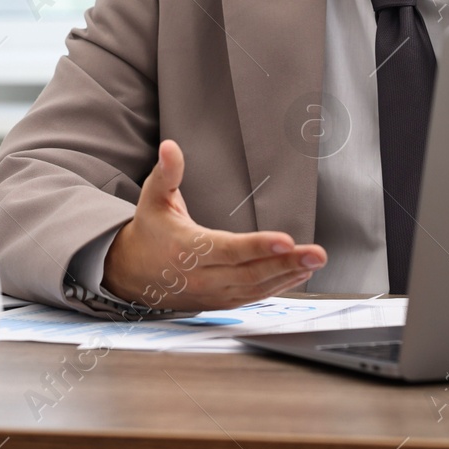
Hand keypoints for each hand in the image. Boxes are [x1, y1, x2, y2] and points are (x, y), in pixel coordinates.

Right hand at [103, 140, 326, 310]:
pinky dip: (278, 287)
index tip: (286, 240)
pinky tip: (298, 275)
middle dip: (287, 263)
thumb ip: (167, 173)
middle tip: (317, 254)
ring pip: (256, 288)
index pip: (229, 249)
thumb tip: (171, 147)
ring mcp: (213, 292)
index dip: (258, 247)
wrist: (130, 273)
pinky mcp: (221, 301)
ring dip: (289, 276)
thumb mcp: (153, 198)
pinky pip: (254, 297)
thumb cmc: (149, 231)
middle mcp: (203, 275)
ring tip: (315, 262)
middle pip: (251, 273)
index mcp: (187, 248)